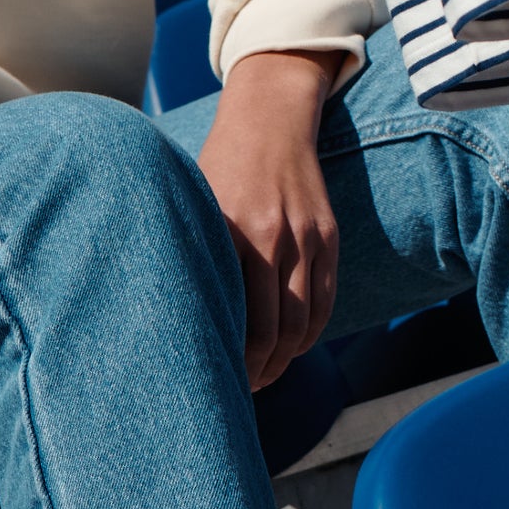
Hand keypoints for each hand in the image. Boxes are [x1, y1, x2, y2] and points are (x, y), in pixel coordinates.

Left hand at [197, 48, 342, 391]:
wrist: (269, 118)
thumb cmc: (219, 167)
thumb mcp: (196, 205)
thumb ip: (195, 258)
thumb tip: (179, 323)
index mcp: (233, 233)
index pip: (239, 323)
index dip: (231, 363)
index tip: (216, 381)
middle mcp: (274, 238)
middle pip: (274, 333)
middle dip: (257, 372)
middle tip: (239, 389)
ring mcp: (307, 238)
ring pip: (303, 324)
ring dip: (285, 361)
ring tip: (263, 375)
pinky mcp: (329, 237)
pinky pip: (325, 302)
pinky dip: (310, 335)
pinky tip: (290, 348)